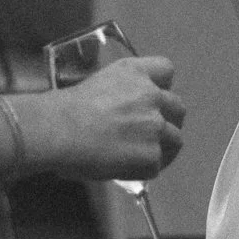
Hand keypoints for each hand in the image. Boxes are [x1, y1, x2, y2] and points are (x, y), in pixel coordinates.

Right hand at [54, 55, 185, 183]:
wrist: (60, 130)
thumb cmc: (67, 108)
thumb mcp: (99, 83)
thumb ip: (122, 93)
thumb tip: (124, 113)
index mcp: (136, 72)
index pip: (166, 69)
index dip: (161, 86)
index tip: (152, 98)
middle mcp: (151, 95)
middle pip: (178, 108)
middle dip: (169, 121)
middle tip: (152, 133)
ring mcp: (155, 126)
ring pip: (175, 139)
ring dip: (162, 148)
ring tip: (143, 157)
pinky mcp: (152, 155)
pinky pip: (156, 165)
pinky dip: (143, 169)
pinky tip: (127, 169)